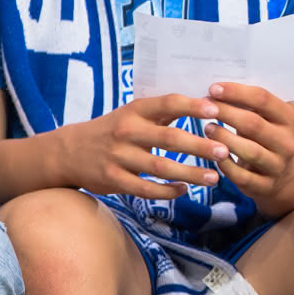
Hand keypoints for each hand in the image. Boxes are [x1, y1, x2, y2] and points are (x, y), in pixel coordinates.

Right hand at [60, 94, 225, 199]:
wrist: (68, 151)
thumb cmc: (113, 129)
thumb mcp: (134, 113)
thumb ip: (165, 111)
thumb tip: (207, 103)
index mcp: (136, 110)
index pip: (168, 103)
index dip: (192, 107)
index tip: (216, 110)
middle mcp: (127, 131)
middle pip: (169, 138)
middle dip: (199, 145)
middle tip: (224, 151)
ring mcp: (118, 157)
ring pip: (160, 167)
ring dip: (190, 173)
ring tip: (215, 177)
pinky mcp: (112, 179)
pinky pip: (145, 188)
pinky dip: (167, 191)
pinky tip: (184, 190)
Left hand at [201, 82, 293, 202]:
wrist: (286, 174)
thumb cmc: (267, 137)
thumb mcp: (267, 119)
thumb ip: (248, 105)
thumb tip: (217, 89)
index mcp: (290, 119)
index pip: (263, 100)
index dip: (236, 92)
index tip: (213, 89)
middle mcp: (287, 142)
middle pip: (254, 124)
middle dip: (226, 113)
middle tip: (203, 107)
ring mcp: (277, 166)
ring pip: (248, 151)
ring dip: (224, 138)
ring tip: (206, 128)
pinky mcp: (265, 186)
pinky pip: (241, 175)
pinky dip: (224, 164)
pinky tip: (212, 154)